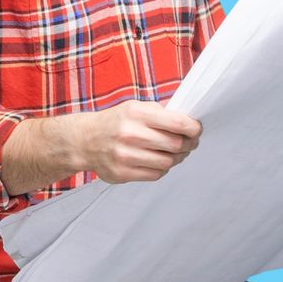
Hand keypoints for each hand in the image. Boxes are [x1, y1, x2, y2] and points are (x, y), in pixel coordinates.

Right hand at [80, 99, 201, 182]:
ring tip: (179, 152)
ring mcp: (126, 156)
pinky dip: (164, 168)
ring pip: (167, 161)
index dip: (193, 128)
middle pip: (175, 144)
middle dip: (189, 144)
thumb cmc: (116, 121)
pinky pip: (155, 174)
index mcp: (137, 114)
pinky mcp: (123, 173)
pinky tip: (162, 160)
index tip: (197, 129)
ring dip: (178, 158)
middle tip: (191, 142)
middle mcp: (131, 134)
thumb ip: (160, 112)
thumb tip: (188, 117)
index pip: (176, 123)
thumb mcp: (136, 107)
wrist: (85, 140)